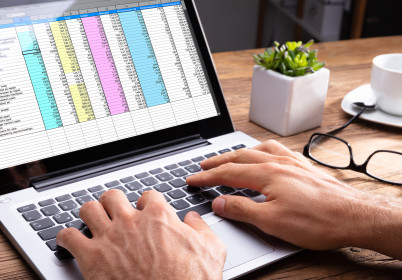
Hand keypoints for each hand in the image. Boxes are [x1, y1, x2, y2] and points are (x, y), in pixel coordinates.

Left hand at [56, 189, 226, 279]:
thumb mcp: (211, 252)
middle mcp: (130, 222)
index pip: (148, 196)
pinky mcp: (91, 258)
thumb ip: (202, 229)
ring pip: (88, 208)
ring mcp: (109, 238)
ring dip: (89, 214)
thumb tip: (193, 219)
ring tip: (90, 220)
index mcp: (158, 217)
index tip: (145, 211)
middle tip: (114, 212)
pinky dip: (65, 237)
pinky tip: (67, 241)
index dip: (147, 204)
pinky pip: (68, 236)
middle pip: (113, 196)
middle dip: (113, 203)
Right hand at [186, 140, 401, 257]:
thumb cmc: (318, 220)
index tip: (192, 179)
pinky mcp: (304, 167)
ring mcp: (292, 162)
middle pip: (240, 157)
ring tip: (228, 156)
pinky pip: (277, 150)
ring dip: (238, 153)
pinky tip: (264, 155)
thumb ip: (241, 210)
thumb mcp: (271, 222)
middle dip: (218, 161)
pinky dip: (262, 150)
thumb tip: (218, 203)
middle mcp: (278, 162)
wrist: (354, 216)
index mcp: (267, 174)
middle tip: (203, 165)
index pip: (227, 173)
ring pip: (258, 150)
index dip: (207, 176)